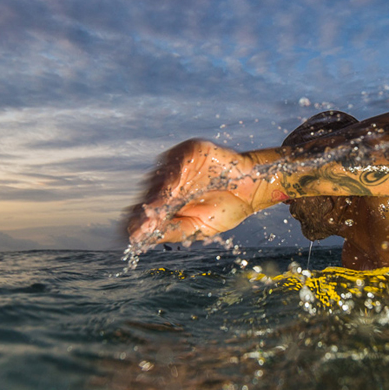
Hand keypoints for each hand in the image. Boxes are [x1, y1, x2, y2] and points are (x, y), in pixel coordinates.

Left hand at [125, 139, 263, 252]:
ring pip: (159, 178)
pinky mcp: (188, 151)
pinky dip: (173, 174)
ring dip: (156, 194)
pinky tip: (171, 188)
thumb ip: (171, 231)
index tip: (136, 236)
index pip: (146, 211)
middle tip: (144, 224)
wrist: (252, 191)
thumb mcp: (197, 227)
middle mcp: (167, 183)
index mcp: (166, 202)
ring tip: (153, 209)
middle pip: (149, 195)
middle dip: (147, 211)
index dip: (141, 223)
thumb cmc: (225, 210)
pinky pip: (176, 160)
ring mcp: (176, 166)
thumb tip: (140, 239)